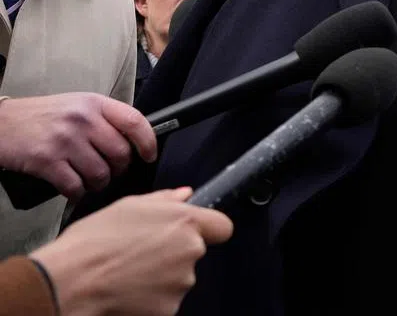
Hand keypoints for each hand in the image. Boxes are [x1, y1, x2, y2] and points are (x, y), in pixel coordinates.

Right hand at [0, 94, 156, 198]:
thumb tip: (134, 141)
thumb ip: (104, 118)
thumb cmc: (42, 117)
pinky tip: (73, 189)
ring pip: (100, 174)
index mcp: (94, 103)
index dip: (148, 142)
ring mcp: (65, 140)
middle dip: (119, 169)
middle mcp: (83, 119)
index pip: (135, 121)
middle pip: (120, 153)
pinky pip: (75, 187)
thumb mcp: (77, 105)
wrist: (0, 123)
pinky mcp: (47, 161)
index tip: (149, 156)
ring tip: (90, 180)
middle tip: (111, 172)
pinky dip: (77, 193)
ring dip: (99, 183)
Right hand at [31, 187, 232, 315]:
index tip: (192, 231)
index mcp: (184, 222)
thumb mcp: (127, 206)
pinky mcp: (168, 309)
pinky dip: (150, 298)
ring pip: (178, 277)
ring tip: (128, 271)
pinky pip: (165, 300)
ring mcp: (181, 283)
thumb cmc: (93, 243)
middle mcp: (190, 251)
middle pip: (194, 252)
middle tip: (141, 253)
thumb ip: (164, 199)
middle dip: (174, 253)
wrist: (70, 282)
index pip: (222, 226)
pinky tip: (127, 290)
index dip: (208, 229)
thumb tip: (185, 195)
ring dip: (161, 276)